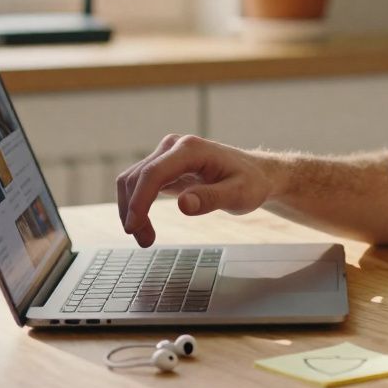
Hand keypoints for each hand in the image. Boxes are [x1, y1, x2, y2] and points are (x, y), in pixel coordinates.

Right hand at [117, 134, 272, 246]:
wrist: (255, 174)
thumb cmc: (250, 182)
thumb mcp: (239, 194)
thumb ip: (212, 198)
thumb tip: (183, 205)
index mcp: (191, 149)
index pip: (154, 173)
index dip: (139, 200)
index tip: (134, 226)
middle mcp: (173, 147)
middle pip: (137, 177)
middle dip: (133, 210)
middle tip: (144, 241)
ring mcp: (167, 155)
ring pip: (133, 181)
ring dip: (131, 209)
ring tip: (145, 238)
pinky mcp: (165, 166)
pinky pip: (140, 184)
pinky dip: (137, 205)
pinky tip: (144, 225)